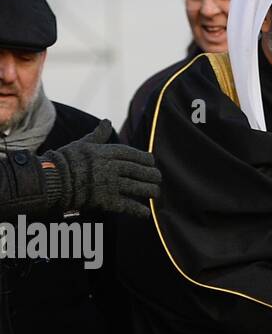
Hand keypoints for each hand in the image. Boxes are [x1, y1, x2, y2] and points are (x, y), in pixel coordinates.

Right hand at [44, 119, 160, 217]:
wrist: (51, 180)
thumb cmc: (67, 160)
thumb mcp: (84, 142)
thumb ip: (99, 134)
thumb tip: (106, 121)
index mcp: (110, 152)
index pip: (137, 155)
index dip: (147, 160)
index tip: (152, 162)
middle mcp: (114, 167)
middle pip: (141, 172)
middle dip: (152, 176)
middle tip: (158, 178)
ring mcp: (111, 184)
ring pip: (138, 188)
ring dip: (150, 191)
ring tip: (155, 193)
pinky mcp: (106, 200)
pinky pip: (127, 205)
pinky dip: (138, 210)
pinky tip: (146, 213)